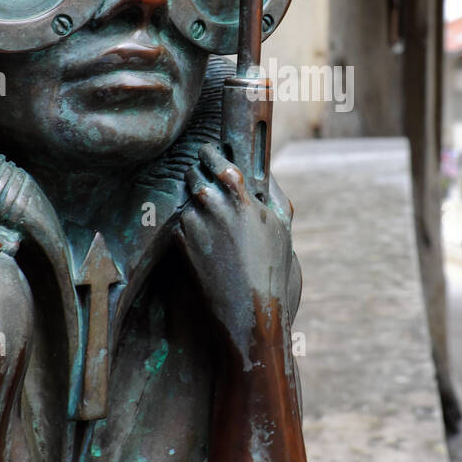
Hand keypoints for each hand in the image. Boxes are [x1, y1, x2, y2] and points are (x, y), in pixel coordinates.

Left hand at [174, 143, 293, 349]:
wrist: (248, 308)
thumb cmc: (271, 267)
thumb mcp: (282, 226)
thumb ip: (273, 193)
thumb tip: (264, 171)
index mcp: (242, 198)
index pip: (218, 161)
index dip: (211, 154)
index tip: (209, 152)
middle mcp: (215, 207)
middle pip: (194, 175)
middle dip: (197, 175)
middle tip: (203, 179)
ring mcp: (195, 225)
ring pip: (186, 199)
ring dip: (193, 202)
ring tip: (209, 217)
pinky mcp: (182, 243)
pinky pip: (179, 222)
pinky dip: (187, 223)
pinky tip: (203, 237)